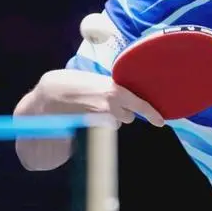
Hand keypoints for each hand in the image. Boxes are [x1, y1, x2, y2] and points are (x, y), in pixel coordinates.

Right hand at [37, 69, 163, 126]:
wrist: (50, 95)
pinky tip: (86, 116)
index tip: (161, 122)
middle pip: (127, 116)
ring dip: (109, 118)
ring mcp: (100, 119)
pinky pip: (103, 129)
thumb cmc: (73, 84)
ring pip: (115, 123)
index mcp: (114, 91)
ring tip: (91, 108)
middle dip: (121, 112)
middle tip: (103, 104)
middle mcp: (111, 106)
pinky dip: (99, 125)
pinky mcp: (91, 129)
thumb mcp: (98, 82)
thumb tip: (126, 99)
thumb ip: (113, 90)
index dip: (152, 114)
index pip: (140, 105)